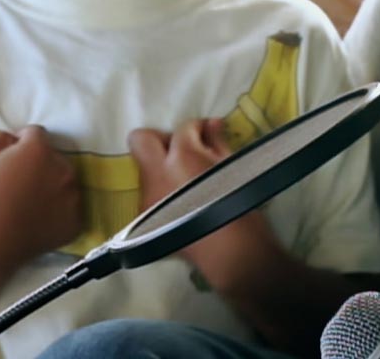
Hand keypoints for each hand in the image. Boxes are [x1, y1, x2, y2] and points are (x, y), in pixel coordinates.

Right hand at [0, 125, 83, 273]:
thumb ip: (2, 138)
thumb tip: (17, 138)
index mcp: (40, 150)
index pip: (37, 134)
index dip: (21, 142)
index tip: (10, 158)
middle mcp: (63, 169)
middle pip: (54, 158)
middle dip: (40, 164)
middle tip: (20, 183)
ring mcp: (73, 197)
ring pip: (65, 182)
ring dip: (52, 186)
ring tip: (30, 203)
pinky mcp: (76, 221)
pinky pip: (70, 208)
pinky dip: (58, 211)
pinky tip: (38, 219)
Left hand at [129, 117, 280, 290]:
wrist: (231, 254)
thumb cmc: (239, 207)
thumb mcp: (233, 169)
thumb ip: (217, 142)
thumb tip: (212, 125)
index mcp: (182, 156)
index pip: (183, 128)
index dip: (197, 128)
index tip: (207, 134)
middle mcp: (156, 174)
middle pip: (141, 140)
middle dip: (161, 139)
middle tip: (183, 151)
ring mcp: (147, 199)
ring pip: (145, 170)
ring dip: (162, 168)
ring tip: (187, 182)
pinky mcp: (145, 220)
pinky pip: (149, 194)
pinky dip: (163, 191)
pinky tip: (183, 203)